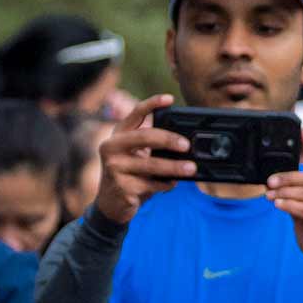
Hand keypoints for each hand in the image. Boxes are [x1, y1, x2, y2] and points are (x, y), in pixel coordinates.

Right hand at [97, 96, 193, 224]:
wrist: (111, 204)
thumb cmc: (130, 174)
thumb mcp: (136, 156)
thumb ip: (152, 147)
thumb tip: (186, 144)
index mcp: (118, 134)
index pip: (135, 113)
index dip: (152, 103)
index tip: (170, 98)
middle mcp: (111, 147)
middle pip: (144, 137)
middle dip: (169, 139)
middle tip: (187, 145)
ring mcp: (114, 168)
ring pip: (151, 164)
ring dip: (174, 167)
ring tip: (191, 168)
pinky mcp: (121, 187)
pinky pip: (151, 184)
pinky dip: (166, 184)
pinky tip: (172, 184)